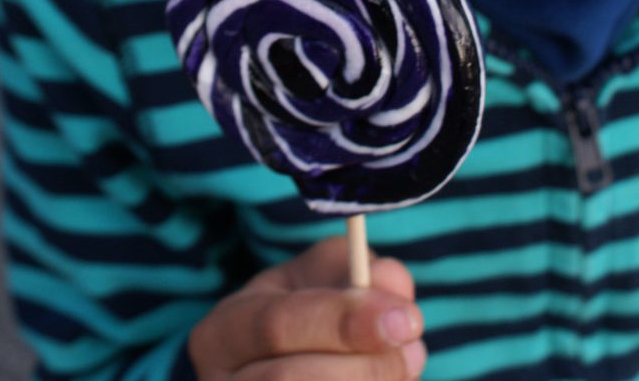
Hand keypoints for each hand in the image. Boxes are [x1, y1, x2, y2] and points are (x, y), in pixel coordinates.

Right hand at [188, 235, 425, 378]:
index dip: (343, 322)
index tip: (406, 318)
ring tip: (408, 367)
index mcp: (224, 332)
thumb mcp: (316, 279)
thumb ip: (354, 270)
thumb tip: (391, 284)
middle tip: (415, 349)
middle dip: (364, 367)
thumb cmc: (303, 318)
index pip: (277, 324)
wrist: (281, 368)